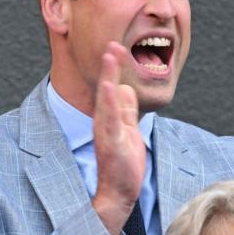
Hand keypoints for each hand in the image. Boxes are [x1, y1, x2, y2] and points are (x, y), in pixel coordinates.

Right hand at [93, 41, 145, 234]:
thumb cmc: (123, 164)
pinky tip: (112, 87)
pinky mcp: (112, 144)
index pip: (112, 86)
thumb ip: (126, 110)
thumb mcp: (128, 130)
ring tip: (110, 56)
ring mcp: (107, 132)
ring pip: (106, 100)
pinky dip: (110, 103)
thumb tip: (125, 87)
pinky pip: (110, 121)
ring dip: (108, 77)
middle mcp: (105, 122)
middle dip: (109, 64)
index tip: (117, 45)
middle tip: (112, 42)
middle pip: (107, 88)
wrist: (119, 192)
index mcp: (110, 118)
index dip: (114, 66)